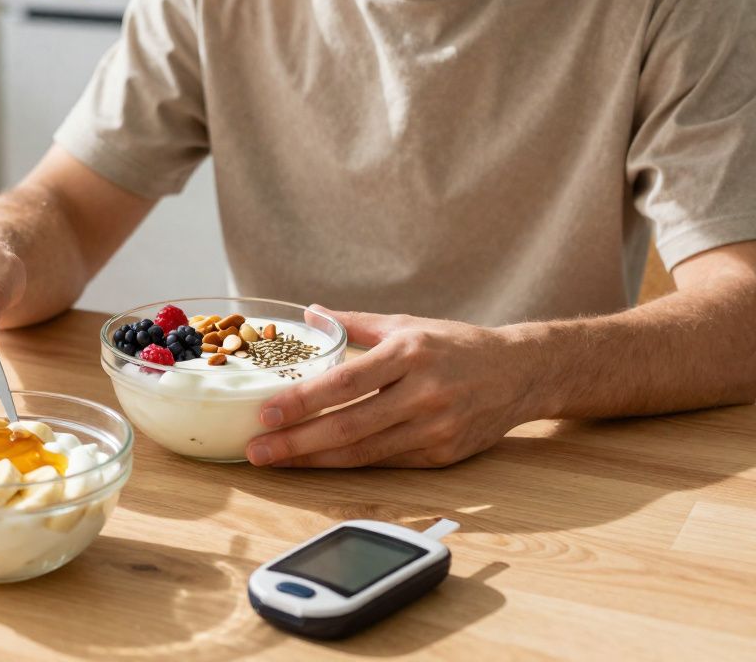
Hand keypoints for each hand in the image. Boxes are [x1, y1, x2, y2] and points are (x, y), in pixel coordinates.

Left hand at [245, 305, 538, 467]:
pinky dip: (347, 466)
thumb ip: (356, 323)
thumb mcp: (407, 323)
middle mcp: (424, 392)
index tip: (266, 413)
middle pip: (349, 425)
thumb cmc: (456, 345)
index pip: (345, 382)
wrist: (521, 373)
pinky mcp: (442, 454)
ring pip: (363, 452)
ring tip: (276, 461)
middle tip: (258, 450)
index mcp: (409, 352)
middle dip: (297, 442)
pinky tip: (316, 464)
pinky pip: (385, 463)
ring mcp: (435, 427)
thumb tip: (310, 313)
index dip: (303, 401)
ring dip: (314, 461)